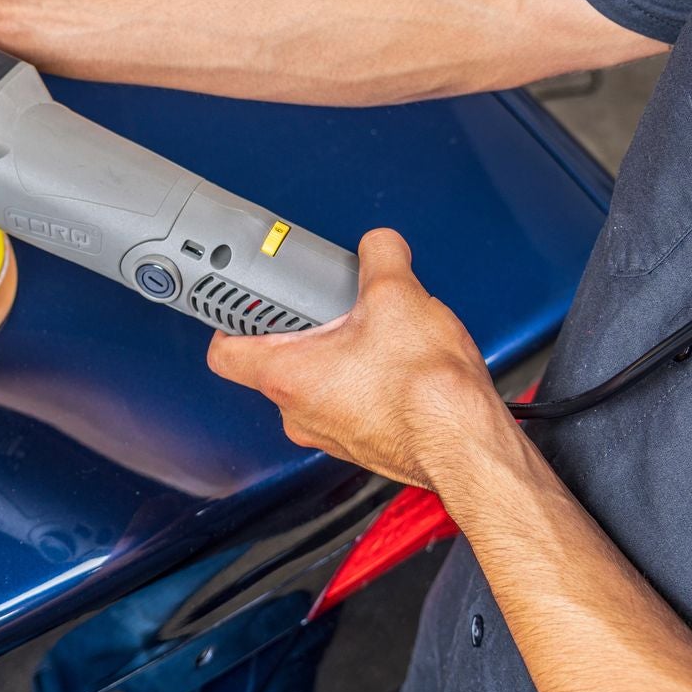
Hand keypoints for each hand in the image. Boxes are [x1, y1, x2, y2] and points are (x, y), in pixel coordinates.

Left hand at [204, 229, 515, 497]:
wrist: (468, 446)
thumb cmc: (428, 392)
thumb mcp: (399, 296)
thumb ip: (380, 257)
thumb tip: (379, 245)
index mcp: (287, 376)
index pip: (223, 352)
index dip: (229, 322)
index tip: (243, 303)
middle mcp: (298, 412)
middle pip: (275, 363)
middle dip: (300, 331)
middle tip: (324, 307)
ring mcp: (328, 433)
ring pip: (315, 384)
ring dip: (336, 357)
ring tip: (370, 334)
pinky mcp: (361, 443)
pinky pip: (347, 404)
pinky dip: (362, 381)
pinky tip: (394, 364)